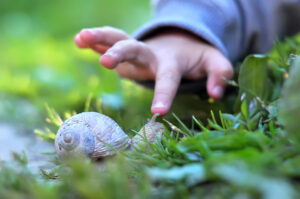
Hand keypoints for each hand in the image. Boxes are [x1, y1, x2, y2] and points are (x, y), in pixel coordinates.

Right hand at [74, 27, 232, 115]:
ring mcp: (138, 50)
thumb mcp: (214, 62)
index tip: (157, 113)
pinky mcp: (128, 49)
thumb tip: (216, 93)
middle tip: (105, 63)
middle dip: (120, 54)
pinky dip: (96, 42)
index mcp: (172, 61)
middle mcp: (152, 54)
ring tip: (80, 38)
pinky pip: (111, 42)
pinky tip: (80, 40)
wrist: (181, 41)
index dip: (164, 95)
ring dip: (100, 39)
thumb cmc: (196, 58)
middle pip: (135, 50)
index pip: (168, 79)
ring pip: (118, 40)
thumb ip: (220, 74)